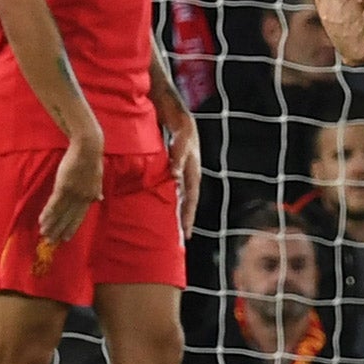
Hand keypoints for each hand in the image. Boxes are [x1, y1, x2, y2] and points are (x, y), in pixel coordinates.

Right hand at [41, 136, 104, 245]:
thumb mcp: (98, 178)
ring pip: (61, 213)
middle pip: (69, 217)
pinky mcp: (64, 187)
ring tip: (44, 233)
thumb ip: (96, 190)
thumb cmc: (91, 160)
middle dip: (59, 230)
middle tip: (51, 242)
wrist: (87, 148)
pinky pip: (54, 204)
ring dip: (51, 224)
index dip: (72, 227)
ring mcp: (74, 193)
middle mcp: (83, 197)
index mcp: (91, 196)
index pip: (80, 216)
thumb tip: (99, 199)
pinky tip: (42, 220)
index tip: (66, 237)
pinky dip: (48, 213)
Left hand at [164, 113, 201, 238]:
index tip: (187, 233)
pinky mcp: (180, 174)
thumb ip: (177, 160)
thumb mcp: (181, 145)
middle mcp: (191, 179)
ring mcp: (186, 177)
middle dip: (187, 220)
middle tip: (184, 238)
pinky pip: (179, 193)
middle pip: (189, 204)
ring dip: (181, 213)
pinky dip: (176, 203)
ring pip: (184, 200)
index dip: (188, 217)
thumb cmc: (183, 134)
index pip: (192, 201)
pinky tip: (170, 209)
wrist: (184, 124)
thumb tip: (175, 176)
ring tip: (177, 228)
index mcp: (194, 175)